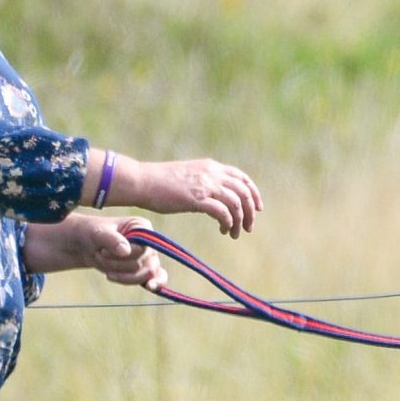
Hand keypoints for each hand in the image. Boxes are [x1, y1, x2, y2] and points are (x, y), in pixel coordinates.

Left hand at [22, 216, 167, 290]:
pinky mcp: (145, 269)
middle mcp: (150, 241)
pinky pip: (156, 278)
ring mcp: (149, 256)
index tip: (102, 251)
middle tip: (100, 256)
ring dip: (121, 275)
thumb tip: (126, 251)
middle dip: (119, 266)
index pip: (142, 247)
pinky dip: (155, 283)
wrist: (85, 245)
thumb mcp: (98, 233)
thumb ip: (111, 240)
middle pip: (144, 263)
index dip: (123, 255)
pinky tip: (151, 287)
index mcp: (142, 226)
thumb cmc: (92, 233)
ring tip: (106, 268)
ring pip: (145, 274)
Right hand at [107, 154, 261, 237]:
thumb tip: (214, 196)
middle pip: (244, 191)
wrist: (142, 182)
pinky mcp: (197, 199)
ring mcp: (205, 185)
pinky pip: (223, 212)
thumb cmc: (160, 182)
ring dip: (239, 221)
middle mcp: (212, 173)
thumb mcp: (188, 176)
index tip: (257, 208)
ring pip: (237, 203)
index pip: (242, 177)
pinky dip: (228, 223)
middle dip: (250, 211)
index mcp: (211, 166)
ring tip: (234, 233)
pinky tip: (223, 230)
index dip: (253, 193)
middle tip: (248, 227)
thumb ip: (204, 182)